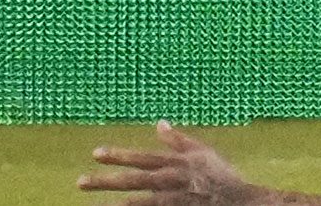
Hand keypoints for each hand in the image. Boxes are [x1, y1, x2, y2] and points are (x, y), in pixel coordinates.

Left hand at [78, 122, 255, 203]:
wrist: (240, 200)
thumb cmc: (221, 176)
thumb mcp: (202, 151)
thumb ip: (179, 140)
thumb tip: (160, 123)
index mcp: (176, 162)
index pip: (142, 157)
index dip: (119, 155)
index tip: (96, 154)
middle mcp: (171, 180)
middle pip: (133, 180)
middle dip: (106, 181)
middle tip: (80, 182)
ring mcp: (173, 199)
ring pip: (139, 201)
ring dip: (115, 203)